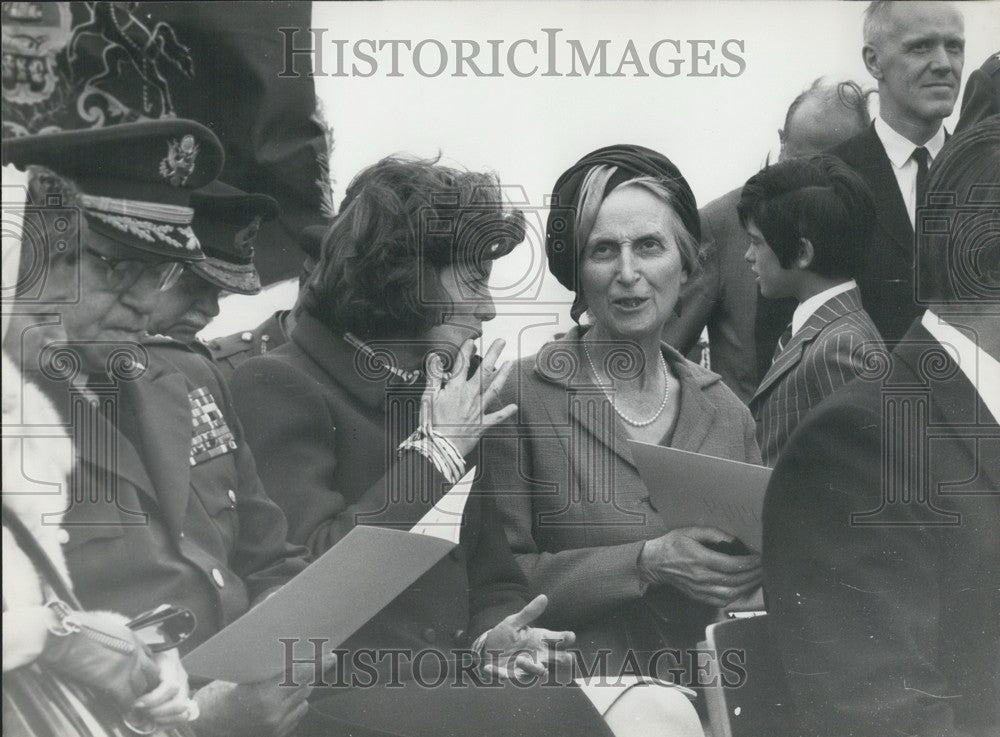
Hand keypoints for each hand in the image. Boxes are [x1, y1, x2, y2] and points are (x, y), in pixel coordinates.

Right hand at [40, 610, 159, 709]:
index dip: (144, 666)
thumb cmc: (76, 629)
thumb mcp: (106, 626)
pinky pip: (128, 698)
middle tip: (136, 689)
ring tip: (128, 699)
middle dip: (146, 681)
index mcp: (132, 637)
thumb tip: (110, 644)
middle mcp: (135, 651)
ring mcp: (128, 667)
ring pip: (142, 687)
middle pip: (151, 672)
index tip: (138, 673)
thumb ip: (115, 638)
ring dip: (136, 694)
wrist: (64, 637)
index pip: (149, 655)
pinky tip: (121, 706)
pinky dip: (125, 704)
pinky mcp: (115, 681)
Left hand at [130, 649, 193, 728]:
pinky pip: (182, 718)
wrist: (159, 651)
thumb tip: (130, 699)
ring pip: (183, 713)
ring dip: (164, 720)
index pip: (170, 686)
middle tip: (142, 712)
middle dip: (158, 712)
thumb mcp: (141, 660)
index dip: (154, 699)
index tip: (137, 704)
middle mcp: (182, 679)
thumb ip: (137, 675)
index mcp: (171, 666)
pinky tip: (155, 721)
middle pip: (179, 703)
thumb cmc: (147, 657)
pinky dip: (168, 723)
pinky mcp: (183, 698)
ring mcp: (184, 689)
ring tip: (149, 718)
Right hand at [193, 658, 329, 736]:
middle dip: (312, 672)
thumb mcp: (242, 677)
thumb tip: (292, 653)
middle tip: (323, 658)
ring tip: (296, 676)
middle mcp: (272, 713)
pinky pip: (298, 712)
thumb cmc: (220, 696)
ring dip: (303, 686)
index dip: (316, 663)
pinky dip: (297, 701)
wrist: (207, 724)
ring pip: (303, 699)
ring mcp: (276, 726)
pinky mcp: (277, 734)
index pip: (298, 675)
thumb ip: (268, 669)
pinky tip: (288, 696)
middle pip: (304, 686)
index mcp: (262, 695)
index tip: (329, 655)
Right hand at [422, 338, 516, 456]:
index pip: (462, 365)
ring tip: (510, 363)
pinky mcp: (482, 424)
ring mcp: (478, 410)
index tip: (472, 341)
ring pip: (494, 389)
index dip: (466, 350)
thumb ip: (433, 377)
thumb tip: (435, 358)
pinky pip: (497, 417)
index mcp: (455, 389)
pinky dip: (506, 411)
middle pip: (484, 372)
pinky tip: (514, 406)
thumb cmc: (431, 424)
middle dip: (493, 354)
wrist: (440, 448)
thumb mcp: (428, 397)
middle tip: (501, 342)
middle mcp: (470, 396)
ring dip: (503, 375)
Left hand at [481, 594, 574, 679]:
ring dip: (530, 667)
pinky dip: (499, 673)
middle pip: (557, 659)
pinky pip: (506, 676)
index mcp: (540, 640)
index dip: (566, 638)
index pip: (559, 639)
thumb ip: (529, 612)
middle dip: (563, 660)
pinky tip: (489, 668)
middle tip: (569, 658)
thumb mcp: (515, 621)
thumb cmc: (507, 634)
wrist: (488, 648)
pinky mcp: (510, 675)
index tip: (570, 636)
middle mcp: (538, 655)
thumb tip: (543, 597)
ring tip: (520, 659)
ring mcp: (526, 667)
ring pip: (536, 671)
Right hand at [638, 527, 761, 606]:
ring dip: (747, 587)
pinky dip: (735, 596)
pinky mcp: (698, 596)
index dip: (749, 563)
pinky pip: (721, 602)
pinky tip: (742, 588)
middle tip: (764, 567)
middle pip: (734, 581)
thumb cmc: (672, 544)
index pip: (731, 564)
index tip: (760, 557)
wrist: (655, 563)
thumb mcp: (690, 531)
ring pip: (730, 594)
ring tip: (757, 578)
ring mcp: (699, 589)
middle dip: (753, 574)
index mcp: (700, 559)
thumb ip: (713, 533)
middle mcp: (701, 577)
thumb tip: (734, 540)